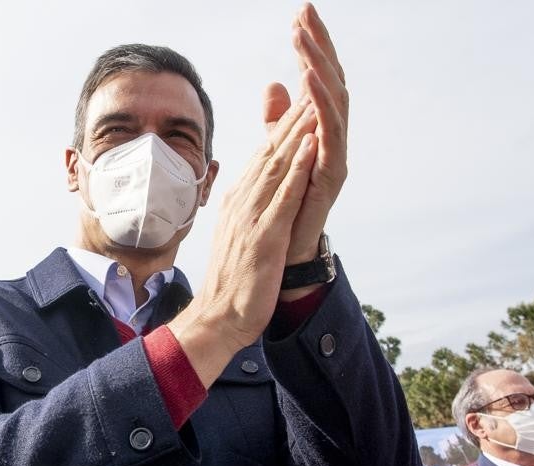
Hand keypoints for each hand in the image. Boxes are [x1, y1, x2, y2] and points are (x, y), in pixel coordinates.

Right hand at [168, 90, 319, 385]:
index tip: (303, 94)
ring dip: (297, 131)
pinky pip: (282, 199)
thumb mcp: (246, 233)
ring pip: (277, 166)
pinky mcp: (262, 238)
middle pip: (271, 150)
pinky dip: (296, 171)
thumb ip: (255, 205)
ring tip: (314, 100)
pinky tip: (309, 149)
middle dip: (293, 115)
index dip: (285, 123)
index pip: (266, 153)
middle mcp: (243, 201)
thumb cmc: (236, 279)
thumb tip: (265, 186)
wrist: (219, 318)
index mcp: (241, 199)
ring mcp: (251, 218)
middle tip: (312, 80)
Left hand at [261, 3, 348, 279]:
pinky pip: (330, 136)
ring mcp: (334, 156)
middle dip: (319, 47)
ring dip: (319, 69)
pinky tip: (308, 83)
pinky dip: (321, 107)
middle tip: (306, 13)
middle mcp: (332, 138)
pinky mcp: (331, 176)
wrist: (283, 253)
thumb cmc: (282, 205)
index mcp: (318, 129)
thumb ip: (279, 119)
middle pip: (331, 82)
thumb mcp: (276, 152)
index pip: (317, 77)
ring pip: (334, 104)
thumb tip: (276, 84)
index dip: (312, 45)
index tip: (301, 11)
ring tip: (304, 41)